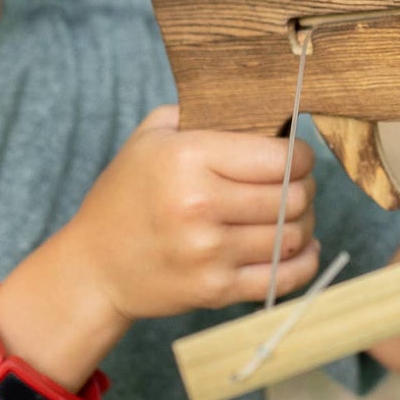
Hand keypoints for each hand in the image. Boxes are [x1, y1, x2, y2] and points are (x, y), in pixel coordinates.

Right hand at [58, 106, 320, 322]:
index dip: (301, 156)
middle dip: (306, 188)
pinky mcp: (215, 290)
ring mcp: (208, 253)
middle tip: (298, 184)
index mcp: (188, 159)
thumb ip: (204, 113)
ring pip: (293, 236)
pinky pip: (284, 278)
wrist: (94, 266)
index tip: (297, 157)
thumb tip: (265, 108)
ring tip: (294, 214)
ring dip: (305, 223)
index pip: (280, 157)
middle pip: (293, 197)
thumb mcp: (151, 137)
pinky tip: (302, 248)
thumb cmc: (128, 195)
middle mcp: (199, 206)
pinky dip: (304, 263)